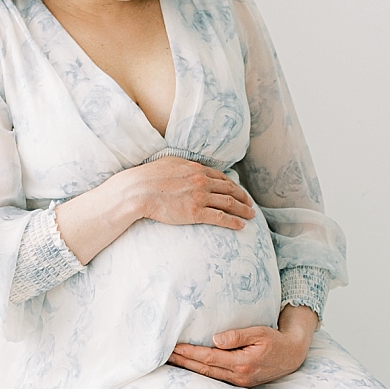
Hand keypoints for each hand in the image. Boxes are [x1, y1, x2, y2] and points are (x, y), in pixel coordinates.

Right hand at [134, 156, 255, 229]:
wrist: (138, 191)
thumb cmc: (148, 177)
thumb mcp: (168, 163)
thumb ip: (183, 166)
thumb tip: (188, 167)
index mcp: (196, 169)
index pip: (222, 177)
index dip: (234, 186)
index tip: (240, 192)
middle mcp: (202, 181)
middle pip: (230, 190)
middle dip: (243, 197)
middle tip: (251, 204)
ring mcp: (200, 197)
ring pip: (229, 203)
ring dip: (243, 210)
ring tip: (251, 215)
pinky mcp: (195, 212)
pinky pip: (220, 218)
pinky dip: (233, 221)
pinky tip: (241, 225)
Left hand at [167, 305, 317, 386]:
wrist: (291, 356)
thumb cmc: (275, 341)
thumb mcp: (260, 332)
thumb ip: (237, 335)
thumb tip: (215, 339)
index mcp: (242, 363)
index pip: (210, 358)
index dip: (190, 353)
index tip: (174, 347)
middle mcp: (238, 376)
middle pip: (204, 370)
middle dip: (183, 362)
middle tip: (163, 355)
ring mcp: (238, 382)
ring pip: (207, 376)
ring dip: (188, 368)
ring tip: (171, 361)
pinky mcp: (238, 382)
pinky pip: (215, 378)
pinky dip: (200, 372)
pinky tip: (189, 367)